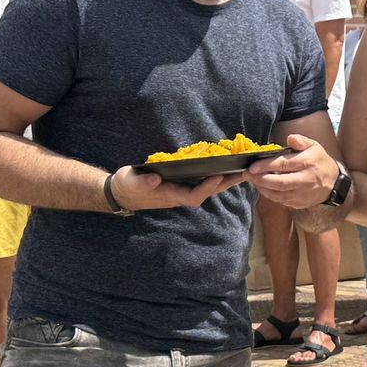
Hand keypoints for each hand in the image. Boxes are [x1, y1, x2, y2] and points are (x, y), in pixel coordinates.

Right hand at [109, 166, 247, 211]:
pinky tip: (227, 170)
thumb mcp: (131, 183)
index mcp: (170, 195)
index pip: (193, 195)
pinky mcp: (182, 187)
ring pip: (208, 188)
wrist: (122, 193)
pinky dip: (216, 177)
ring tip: (242, 171)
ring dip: (225, 181)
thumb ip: (142, 182)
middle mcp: (179, 196)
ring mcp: (182, 192)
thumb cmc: (127, 187)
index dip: (206, 187)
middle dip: (226, 184)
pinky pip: (203, 183)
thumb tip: (155, 179)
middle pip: (207, 192)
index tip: (218, 176)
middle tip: (244, 173)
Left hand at [247, 134, 340, 208]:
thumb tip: (290, 138)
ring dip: (262, 188)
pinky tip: (263, 187)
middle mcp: (305, 180)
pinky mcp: (299, 204)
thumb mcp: (315, 146)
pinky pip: (280, 201)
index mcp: (308, 163)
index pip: (284, 164)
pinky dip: (269, 195)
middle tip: (247, 174)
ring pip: (278, 194)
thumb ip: (301, 141)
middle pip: (279, 183)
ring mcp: (302, 194)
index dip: (266, 166)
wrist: (333, 184)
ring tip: (252, 180)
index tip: (252, 166)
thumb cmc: (320, 162)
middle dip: (260, 179)